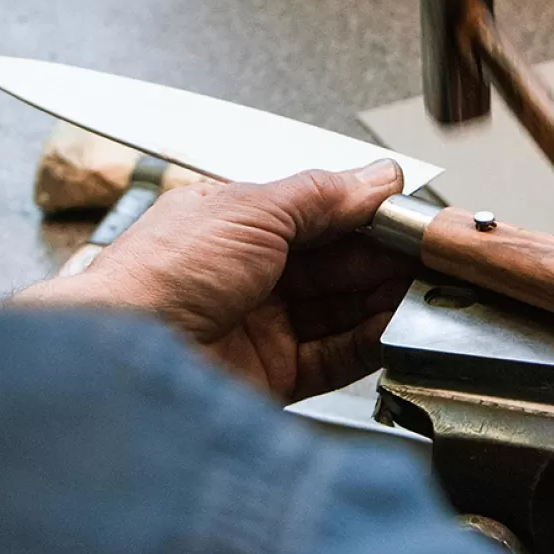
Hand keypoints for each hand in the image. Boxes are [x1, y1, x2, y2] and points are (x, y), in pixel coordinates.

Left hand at [14, 160, 413, 401]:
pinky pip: (334, 357)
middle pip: (334, 264)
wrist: (121, 360)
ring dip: (385, 299)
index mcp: (232, 223)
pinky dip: (371, 342)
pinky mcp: (270, 377)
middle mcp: (245, 274)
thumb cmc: (159, 277)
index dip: (366, 216)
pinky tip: (398, 328)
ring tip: (427, 290)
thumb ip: (321, 195)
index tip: (410, 218)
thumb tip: (376, 177)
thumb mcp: (250, 210)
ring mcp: (258, 327)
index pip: (316, 214)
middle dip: (384, 259)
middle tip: (432, 256)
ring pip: (339, 310)